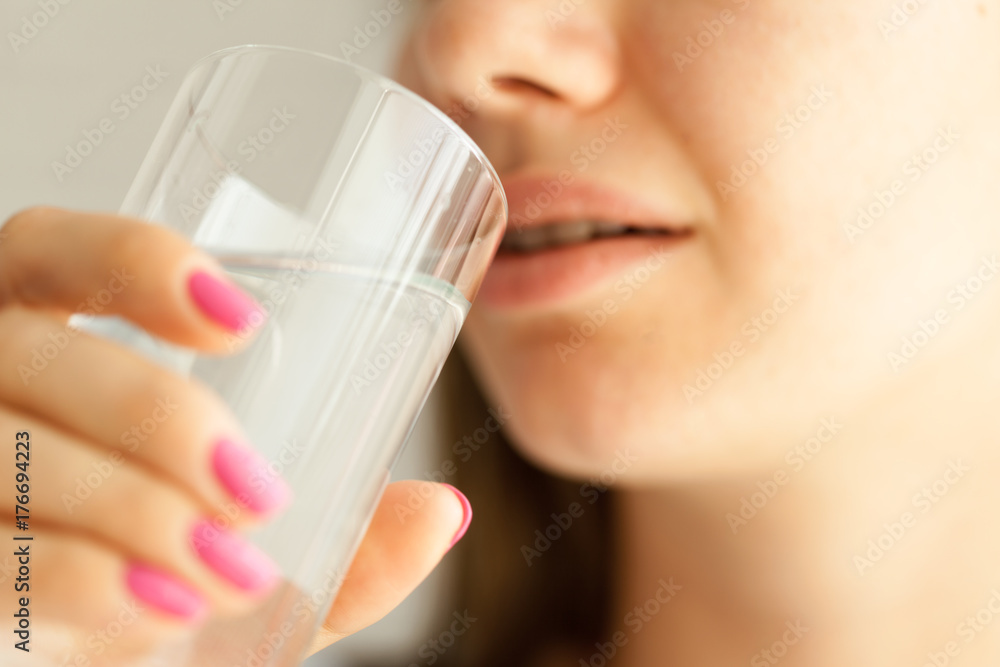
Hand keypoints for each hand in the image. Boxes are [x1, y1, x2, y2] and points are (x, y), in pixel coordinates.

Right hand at [0, 207, 468, 664]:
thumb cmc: (165, 597)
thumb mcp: (259, 569)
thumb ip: (341, 547)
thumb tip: (445, 510)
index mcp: (51, 346)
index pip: (57, 252)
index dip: (135, 262)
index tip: (243, 318)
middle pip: (35, 351)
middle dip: (156, 417)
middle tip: (257, 491)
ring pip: (0, 446)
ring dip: (129, 507)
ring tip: (229, 566)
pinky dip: (71, 579)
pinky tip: (155, 606)